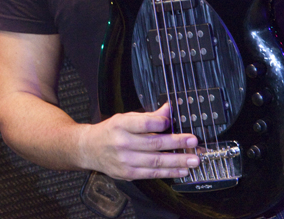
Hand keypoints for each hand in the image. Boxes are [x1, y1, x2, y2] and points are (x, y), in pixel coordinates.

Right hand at [79, 103, 199, 180]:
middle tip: (193, 142)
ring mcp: (125, 160)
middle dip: (177, 143)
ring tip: (193, 159)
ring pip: (156, 161)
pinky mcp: (128, 173)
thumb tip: (168, 109)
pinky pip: (152, 174)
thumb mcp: (124, 118)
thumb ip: (148, 116)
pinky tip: (181, 170)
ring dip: (178, 161)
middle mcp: (122, 142)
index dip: (162, 122)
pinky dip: (169, 172)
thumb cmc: (110, 132)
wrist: (89, 148)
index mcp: (121, 125)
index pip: (145, 123)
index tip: (173, 121)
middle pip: (155, 143)